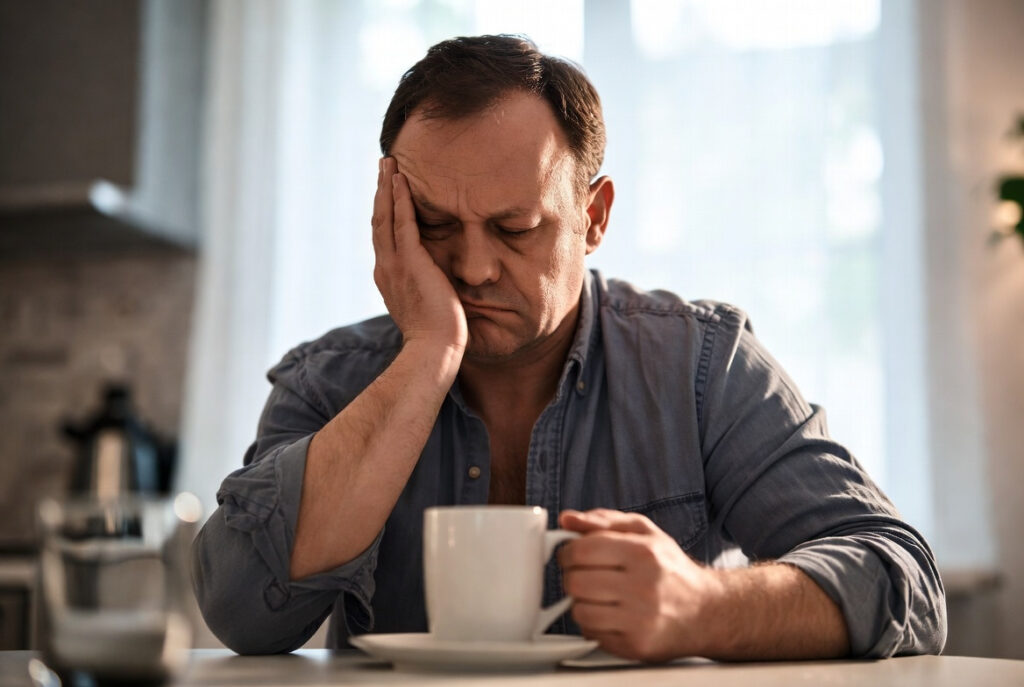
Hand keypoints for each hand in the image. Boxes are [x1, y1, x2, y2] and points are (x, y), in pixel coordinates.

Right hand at [372, 157, 467, 355]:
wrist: (433, 350)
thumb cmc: (435, 335)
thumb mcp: (424, 306)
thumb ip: (422, 287)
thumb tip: (432, 280)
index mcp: (388, 277)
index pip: (383, 237)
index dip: (383, 211)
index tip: (386, 191)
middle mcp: (385, 268)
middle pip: (379, 221)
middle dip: (381, 191)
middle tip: (383, 166)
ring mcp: (395, 265)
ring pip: (386, 217)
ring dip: (387, 188)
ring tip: (389, 164)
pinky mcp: (411, 263)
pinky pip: (404, 224)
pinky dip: (402, 201)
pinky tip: (403, 181)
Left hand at [557, 508, 719, 661]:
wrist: (706, 612)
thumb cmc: (671, 569)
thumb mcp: (644, 532)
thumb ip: (603, 520)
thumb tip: (567, 520)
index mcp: (644, 553)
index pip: (581, 551)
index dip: (568, 551)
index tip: (572, 554)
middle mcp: (643, 587)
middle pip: (575, 582)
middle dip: (573, 576)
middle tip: (585, 574)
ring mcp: (640, 620)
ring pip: (579, 610)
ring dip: (582, 601)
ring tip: (599, 595)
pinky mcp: (636, 645)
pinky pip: (591, 633)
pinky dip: (593, 623)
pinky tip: (610, 613)